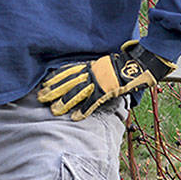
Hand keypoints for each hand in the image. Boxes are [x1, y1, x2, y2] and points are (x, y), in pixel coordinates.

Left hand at [37, 40, 175, 120]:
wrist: (140, 63)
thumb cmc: (125, 64)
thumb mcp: (105, 64)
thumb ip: (95, 70)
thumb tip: (88, 76)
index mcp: (90, 66)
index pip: (68, 72)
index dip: (55, 78)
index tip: (43, 83)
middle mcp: (91, 73)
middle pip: (68, 82)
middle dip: (53, 90)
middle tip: (40, 97)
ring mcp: (99, 81)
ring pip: (77, 92)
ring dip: (64, 102)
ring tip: (53, 110)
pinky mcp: (108, 90)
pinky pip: (93, 102)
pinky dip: (83, 110)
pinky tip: (75, 117)